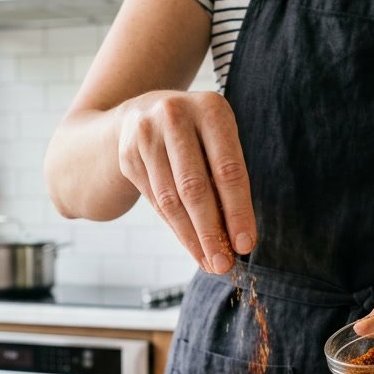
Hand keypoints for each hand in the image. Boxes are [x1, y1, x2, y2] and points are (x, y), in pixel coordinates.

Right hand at [116, 90, 256, 273]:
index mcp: (210, 108)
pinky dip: (175, 228)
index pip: (227, 170)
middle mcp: (174, 116)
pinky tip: (191, 245)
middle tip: (224, 265)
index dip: (238, 211)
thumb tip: (237, 236)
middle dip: (211, 232)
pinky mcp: (128, 156)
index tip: (245, 244)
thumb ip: (226, 176)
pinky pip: (156, 201)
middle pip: (195, 188)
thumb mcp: (217, 137)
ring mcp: (145, 135)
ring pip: (171, 200)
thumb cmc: (196, 133)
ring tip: (209, 262)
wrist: (142, 112)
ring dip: (192, 238)